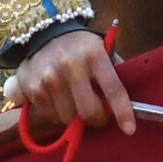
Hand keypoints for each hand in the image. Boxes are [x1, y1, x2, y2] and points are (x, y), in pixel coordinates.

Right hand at [10, 29, 134, 137]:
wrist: (42, 32)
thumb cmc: (80, 47)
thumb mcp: (101, 50)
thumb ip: (113, 74)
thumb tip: (128, 105)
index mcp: (95, 56)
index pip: (113, 89)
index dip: (123, 112)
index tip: (129, 129)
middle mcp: (71, 66)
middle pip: (89, 111)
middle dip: (97, 119)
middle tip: (98, 115)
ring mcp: (49, 78)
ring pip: (68, 118)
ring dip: (75, 117)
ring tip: (74, 102)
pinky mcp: (33, 88)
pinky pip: (50, 116)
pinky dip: (57, 114)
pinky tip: (58, 99)